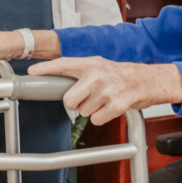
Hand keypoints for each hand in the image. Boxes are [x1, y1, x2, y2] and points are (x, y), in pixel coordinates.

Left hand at [29, 57, 181, 125]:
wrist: (150, 80)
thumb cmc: (123, 75)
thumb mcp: (101, 66)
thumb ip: (81, 73)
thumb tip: (60, 86)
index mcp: (91, 63)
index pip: (64, 64)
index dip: (46, 68)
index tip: (32, 72)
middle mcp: (97, 74)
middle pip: (69, 99)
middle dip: (77, 104)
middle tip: (89, 98)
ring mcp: (107, 89)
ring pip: (84, 112)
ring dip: (93, 110)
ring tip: (106, 99)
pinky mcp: (117, 104)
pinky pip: (97, 119)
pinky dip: (103, 117)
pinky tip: (112, 107)